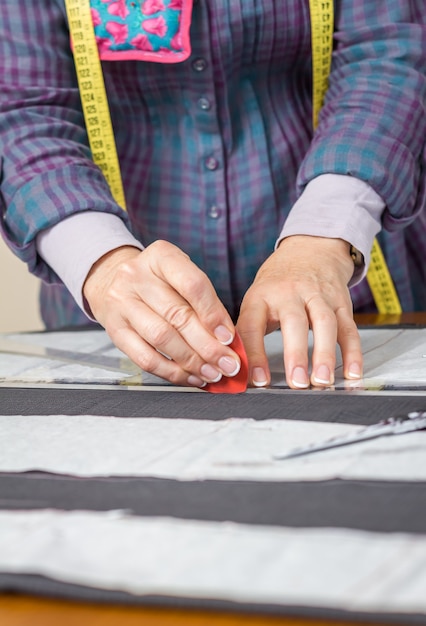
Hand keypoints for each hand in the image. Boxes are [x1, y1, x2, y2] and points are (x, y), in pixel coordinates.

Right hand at [83, 241, 240, 386]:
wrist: (112, 281)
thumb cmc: (158, 281)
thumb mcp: (181, 276)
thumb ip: (205, 302)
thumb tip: (228, 341)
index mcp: (161, 256)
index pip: (192, 284)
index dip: (213, 314)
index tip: (229, 337)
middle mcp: (136, 276)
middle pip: (178, 315)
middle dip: (208, 346)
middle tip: (228, 364)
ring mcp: (121, 303)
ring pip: (161, 338)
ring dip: (191, 361)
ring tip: (212, 373)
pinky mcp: (114, 330)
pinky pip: (144, 358)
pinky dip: (171, 372)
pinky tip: (190, 377)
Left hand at [237, 236, 362, 388]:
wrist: (310, 249)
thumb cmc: (277, 283)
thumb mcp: (255, 299)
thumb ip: (247, 331)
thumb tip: (236, 368)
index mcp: (262, 296)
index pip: (253, 325)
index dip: (254, 353)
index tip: (258, 379)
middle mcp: (290, 293)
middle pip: (294, 322)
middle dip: (296, 354)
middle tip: (296, 383)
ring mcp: (318, 296)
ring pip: (325, 324)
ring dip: (325, 354)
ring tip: (323, 381)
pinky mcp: (340, 302)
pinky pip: (349, 328)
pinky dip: (353, 352)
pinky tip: (352, 373)